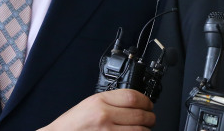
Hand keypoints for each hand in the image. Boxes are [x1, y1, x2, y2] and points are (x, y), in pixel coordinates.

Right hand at [39, 89, 154, 129]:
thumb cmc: (72, 124)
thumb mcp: (90, 104)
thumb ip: (111, 101)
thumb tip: (134, 101)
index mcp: (99, 101)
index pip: (133, 97)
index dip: (146, 101)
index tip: (148, 104)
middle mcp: (104, 116)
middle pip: (139, 114)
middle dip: (150, 116)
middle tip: (151, 117)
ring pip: (139, 130)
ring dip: (146, 129)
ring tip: (145, 128)